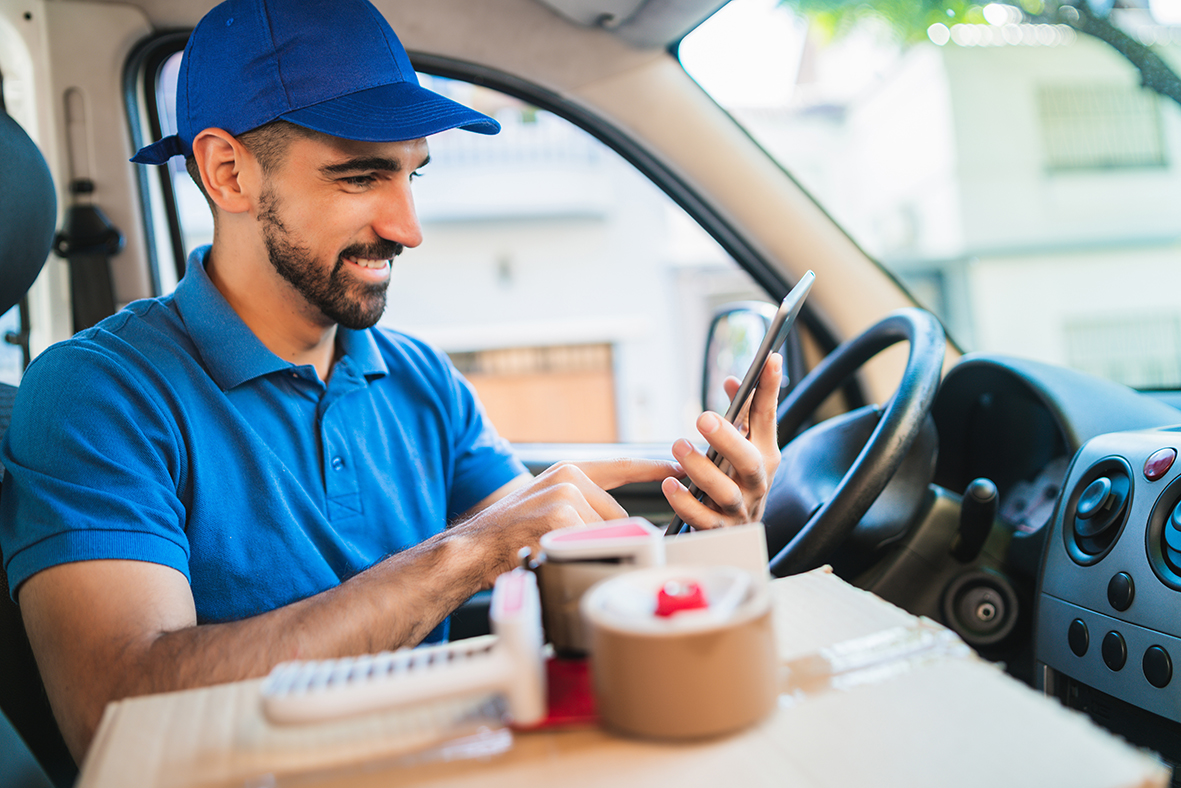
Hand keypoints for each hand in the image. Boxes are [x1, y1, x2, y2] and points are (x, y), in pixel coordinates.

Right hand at [457, 458, 680, 583]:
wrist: (474, 547)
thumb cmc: (510, 534)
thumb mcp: (548, 505)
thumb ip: (583, 505)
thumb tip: (623, 524)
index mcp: (569, 470)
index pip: (623, 466)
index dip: (655, 467)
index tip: (679, 466)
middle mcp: (570, 477)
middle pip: (618, 515)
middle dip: (610, 539)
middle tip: (584, 554)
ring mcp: (567, 495)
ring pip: (606, 533)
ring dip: (593, 551)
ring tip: (559, 554)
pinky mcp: (563, 516)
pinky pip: (592, 545)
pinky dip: (580, 557)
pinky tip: (555, 556)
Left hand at [661, 352, 782, 528]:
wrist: (737, 535)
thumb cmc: (736, 481)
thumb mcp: (742, 448)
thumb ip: (739, 415)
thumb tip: (735, 381)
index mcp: (764, 455)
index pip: (768, 418)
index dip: (770, 390)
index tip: (769, 361)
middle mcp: (756, 483)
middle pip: (750, 461)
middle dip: (728, 438)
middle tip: (703, 416)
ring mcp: (740, 508)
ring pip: (726, 492)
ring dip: (701, 469)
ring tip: (679, 446)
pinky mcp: (720, 530)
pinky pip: (703, 519)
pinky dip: (686, 503)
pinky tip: (670, 484)